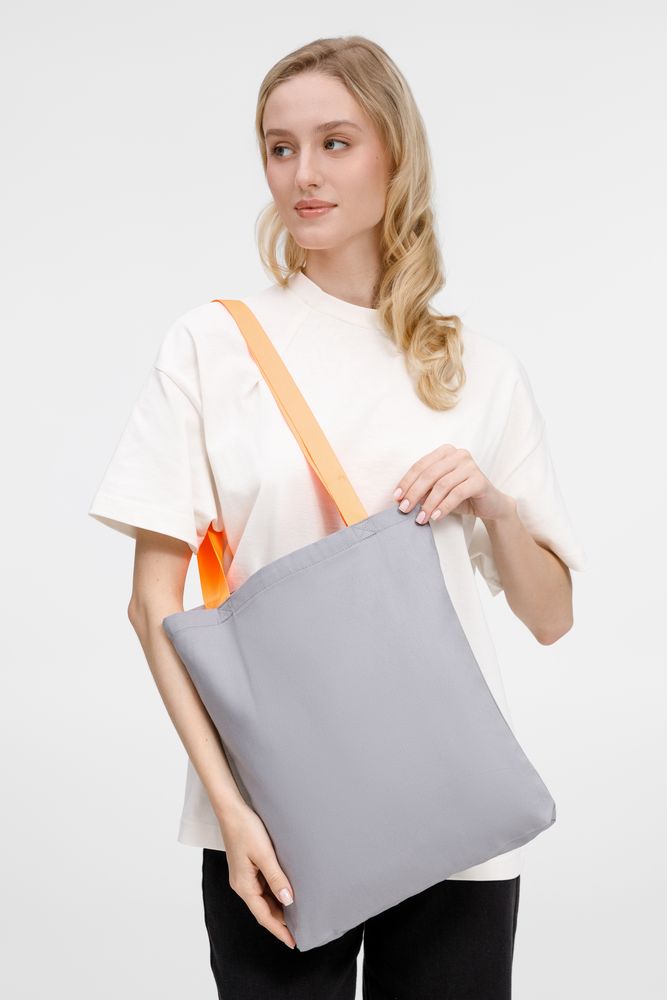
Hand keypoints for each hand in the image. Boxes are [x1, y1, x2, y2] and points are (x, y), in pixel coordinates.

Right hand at [218, 803, 296, 948]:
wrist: (232, 810)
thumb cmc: (246, 829)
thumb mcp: (264, 854)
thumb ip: (276, 878)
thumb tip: (288, 901)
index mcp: (244, 886)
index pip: (264, 915)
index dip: (279, 930)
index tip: (293, 943)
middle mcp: (242, 884)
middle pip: (263, 910)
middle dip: (280, 922)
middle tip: (300, 931)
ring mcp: (243, 876)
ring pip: (263, 899)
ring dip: (278, 908)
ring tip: (296, 916)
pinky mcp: (246, 867)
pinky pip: (262, 888)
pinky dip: (274, 894)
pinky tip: (285, 893)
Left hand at [393, 444, 514, 523]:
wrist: (490, 505)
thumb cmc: (461, 496)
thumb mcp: (438, 492)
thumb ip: (423, 490)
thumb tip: (404, 498)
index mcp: (445, 452)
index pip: (420, 465)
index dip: (406, 482)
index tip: (396, 497)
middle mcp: (458, 454)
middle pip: (429, 474)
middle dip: (414, 493)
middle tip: (405, 509)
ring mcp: (470, 465)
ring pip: (442, 485)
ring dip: (428, 504)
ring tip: (420, 518)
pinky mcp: (479, 479)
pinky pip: (457, 493)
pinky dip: (444, 506)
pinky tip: (436, 517)